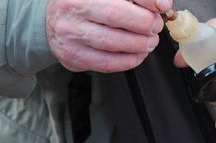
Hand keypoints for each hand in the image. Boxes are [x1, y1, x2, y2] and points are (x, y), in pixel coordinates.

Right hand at [46, 0, 169, 71]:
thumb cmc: (85, 3)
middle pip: (116, 17)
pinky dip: (126, 61)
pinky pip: (104, 63)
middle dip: (144, 24)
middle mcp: (73, 10)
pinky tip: (136, 55)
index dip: (147, 1)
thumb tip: (161, 5)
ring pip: (111, 43)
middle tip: (154, 27)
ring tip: (148, 42)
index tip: (162, 7)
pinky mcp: (71, 56)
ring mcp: (69, 35)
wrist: (53, 20)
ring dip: (138, 45)